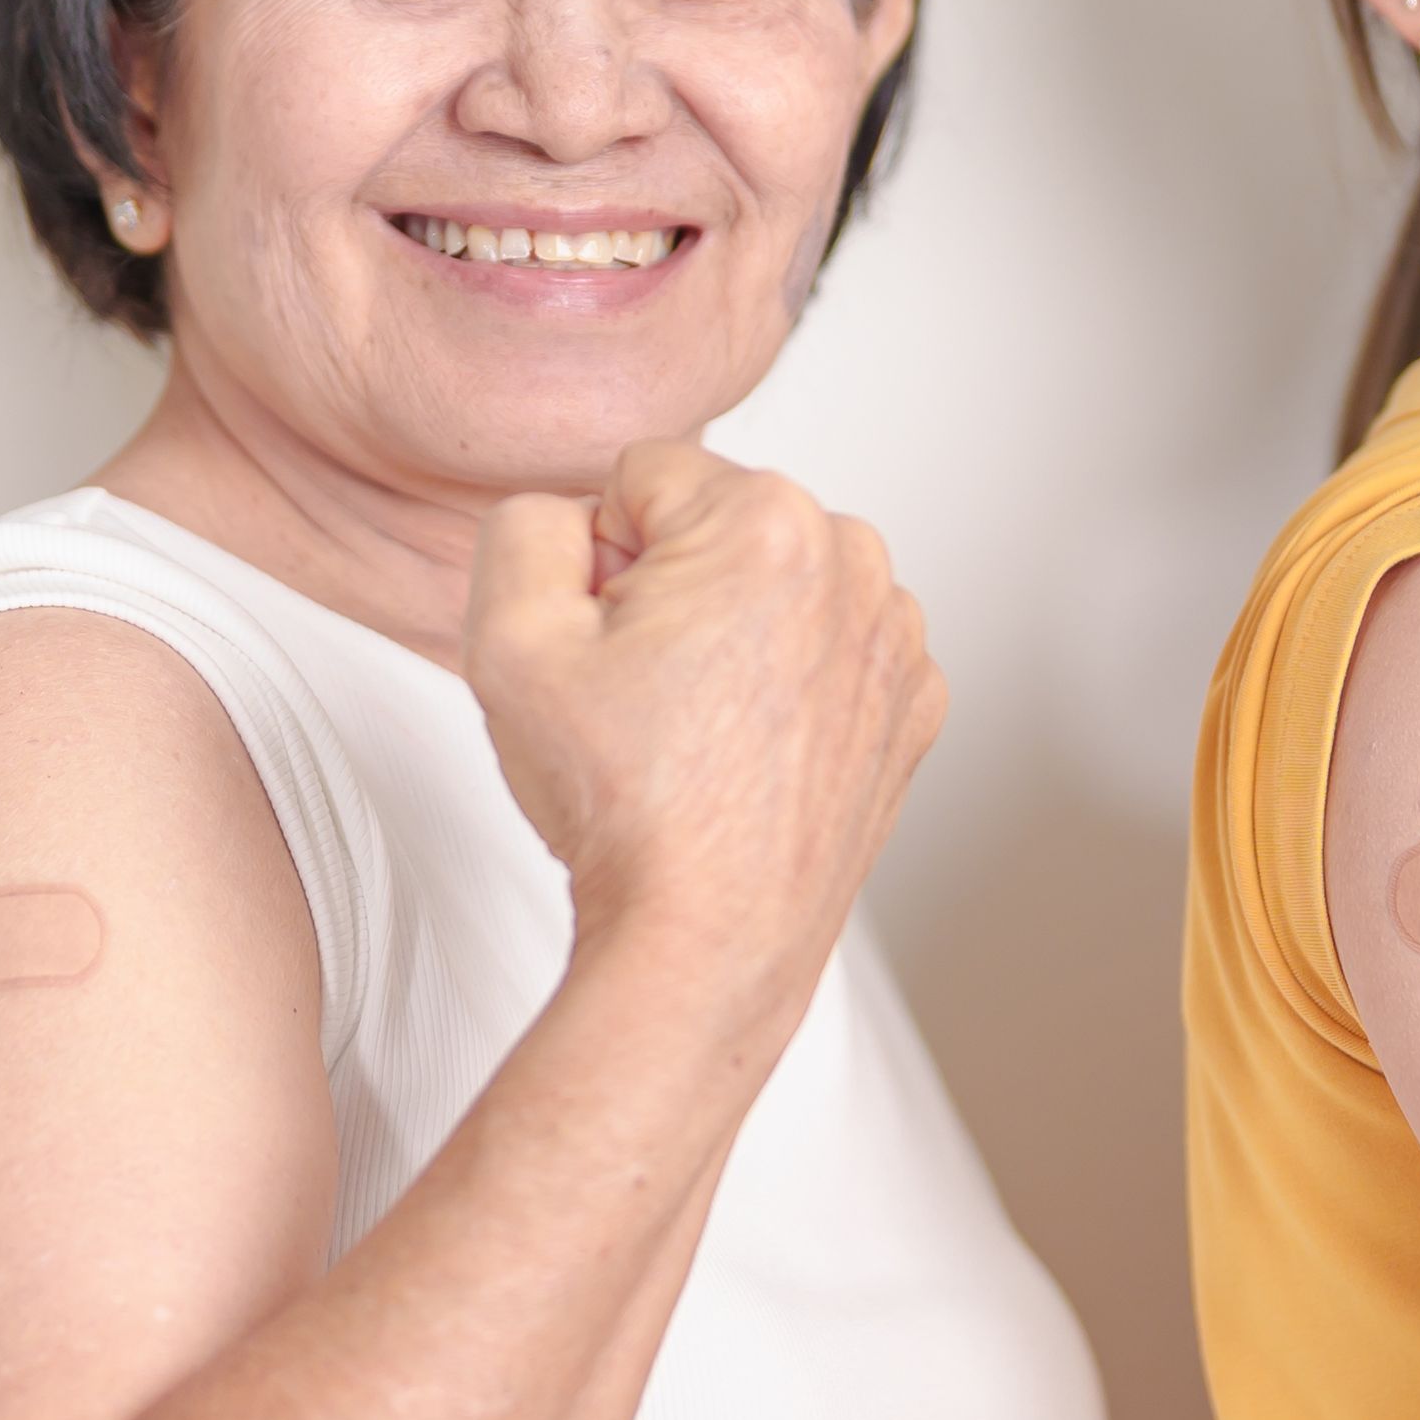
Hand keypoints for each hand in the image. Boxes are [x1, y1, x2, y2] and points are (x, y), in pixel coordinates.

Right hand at [463, 442, 945, 1040]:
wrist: (705, 943)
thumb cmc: (628, 810)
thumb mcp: (507, 639)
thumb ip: (524, 524)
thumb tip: (571, 514)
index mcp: (768, 520)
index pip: (640, 477)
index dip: (596, 561)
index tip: (611, 648)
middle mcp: (856, 563)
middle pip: (714, 525)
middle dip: (669, 589)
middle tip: (648, 696)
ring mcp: (896, 638)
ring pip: (770, 586)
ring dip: (728, 633)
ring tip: (698, 729)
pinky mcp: (911, 701)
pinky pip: (822, 649)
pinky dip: (782, 685)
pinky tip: (747, 752)